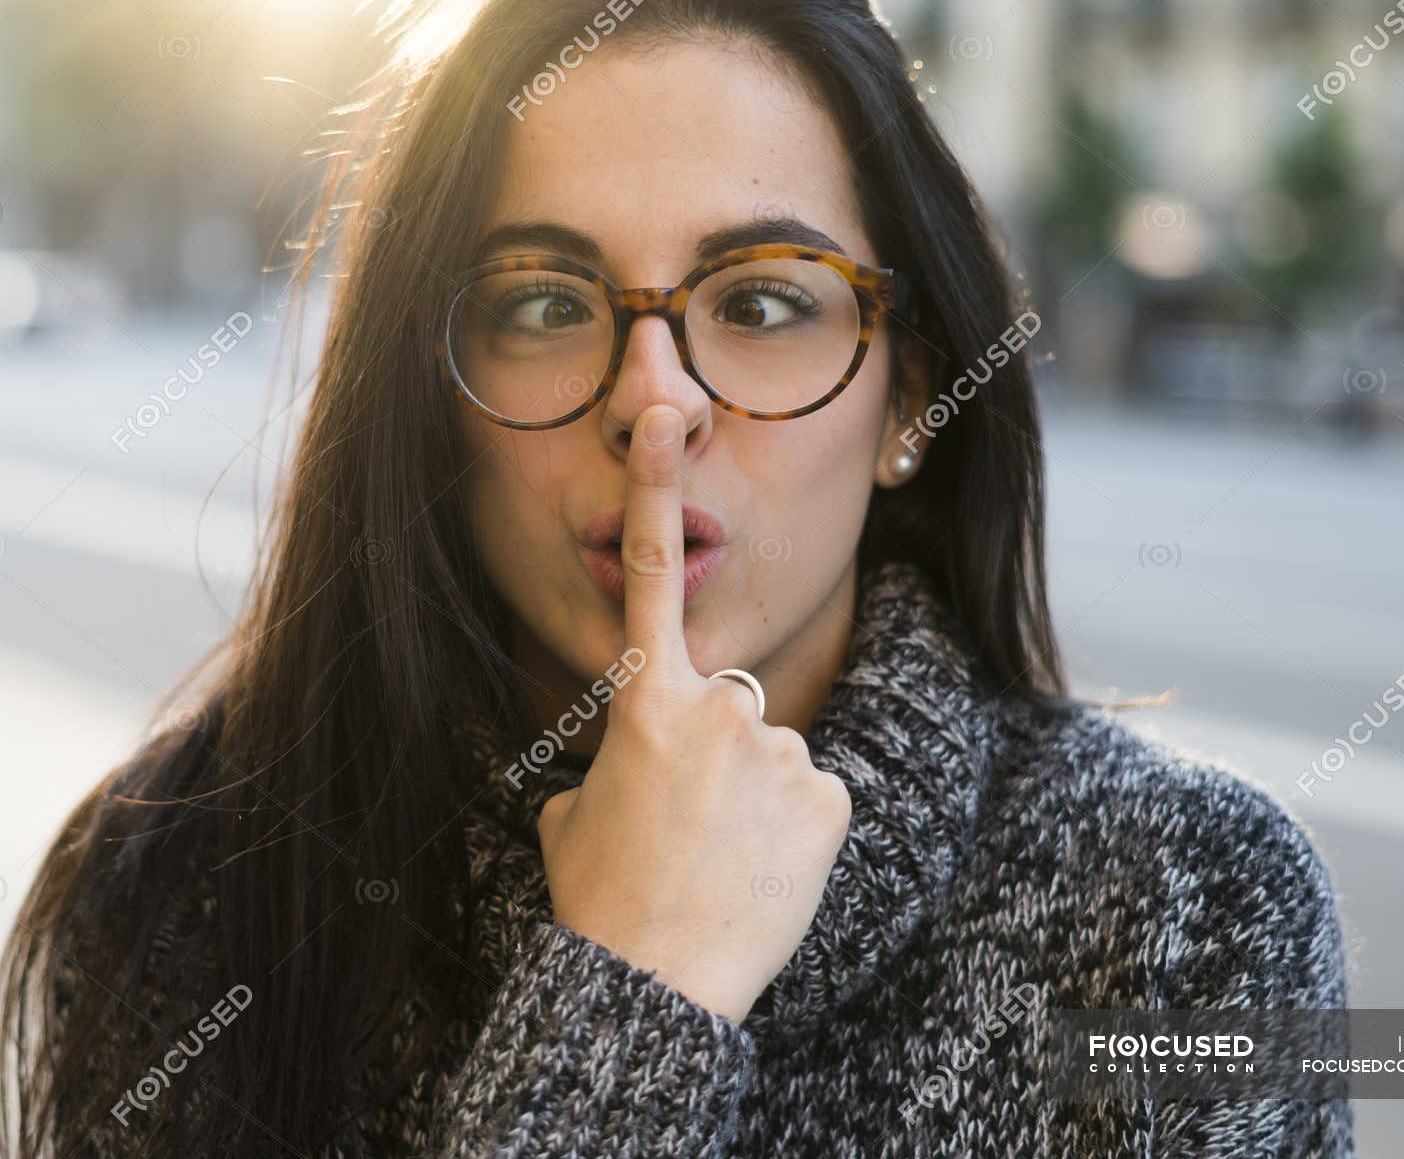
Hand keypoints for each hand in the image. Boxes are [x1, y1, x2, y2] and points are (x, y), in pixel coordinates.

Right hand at [535, 405, 851, 1024]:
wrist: (651, 986)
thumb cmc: (598, 901)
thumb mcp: (572, 817)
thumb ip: (606, 765)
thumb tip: (624, 773)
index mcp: (643, 702)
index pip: (651, 578)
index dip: (656, 490)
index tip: (663, 417)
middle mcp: (716, 706)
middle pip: (730, 704)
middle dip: (716, 754)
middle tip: (689, 831)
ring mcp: (779, 748)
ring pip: (773, 756)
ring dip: (755, 800)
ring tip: (721, 864)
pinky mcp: (831, 796)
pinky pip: (816, 798)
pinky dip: (795, 833)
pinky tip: (763, 876)